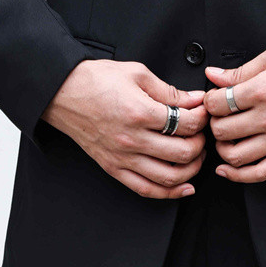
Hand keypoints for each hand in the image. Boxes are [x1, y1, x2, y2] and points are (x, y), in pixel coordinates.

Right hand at [43, 59, 208, 198]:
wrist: (62, 92)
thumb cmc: (94, 80)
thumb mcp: (136, 73)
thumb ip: (169, 90)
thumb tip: (194, 100)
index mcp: (140, 112)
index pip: (187, 123)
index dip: (202, 118)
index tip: (203, 112)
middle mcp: (132, 139)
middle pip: (183, 152)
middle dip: (201, 143)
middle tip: (201, 133)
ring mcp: (122, 157)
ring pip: (169, 176)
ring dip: (191, 169)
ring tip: (196, 156)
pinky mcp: (113, 168)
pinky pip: (145, 189)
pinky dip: (169, 193)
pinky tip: (184, 187)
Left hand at [203, 46, 265, 182]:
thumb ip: (240, 70)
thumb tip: (213, 75)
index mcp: (262, 90)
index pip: (216, 104)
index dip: (209, 101)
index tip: (214, 100)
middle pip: (222, 131)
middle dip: (214, 124)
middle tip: (219, 118)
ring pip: (235, 156)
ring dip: (222, 148)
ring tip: (225, 139)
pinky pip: (259, 173)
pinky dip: (238, 175)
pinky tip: (228, 169)